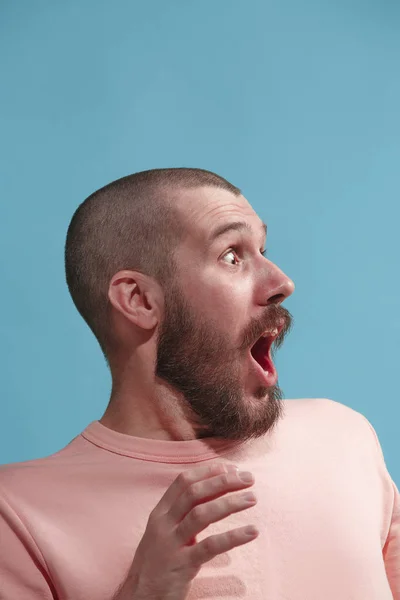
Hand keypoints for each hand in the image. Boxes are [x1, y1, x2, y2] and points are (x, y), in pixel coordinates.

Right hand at [114, 463, 257, 599]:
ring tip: (252, 498)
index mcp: (160, 513)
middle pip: (194, 492)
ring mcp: (171, 544)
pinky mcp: (181, 566)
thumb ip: (184, 513)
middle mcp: (163, 524)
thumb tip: (214, 491)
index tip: (230, 467)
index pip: (183, 481)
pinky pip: (210, 546)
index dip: (207, 471)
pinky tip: (252, 531)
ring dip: (230, 503)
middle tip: (248, 478)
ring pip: (202, 514)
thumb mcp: (166, 533)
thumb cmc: (157, 563)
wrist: (139, 598)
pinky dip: (233, 537)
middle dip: (223, 481)